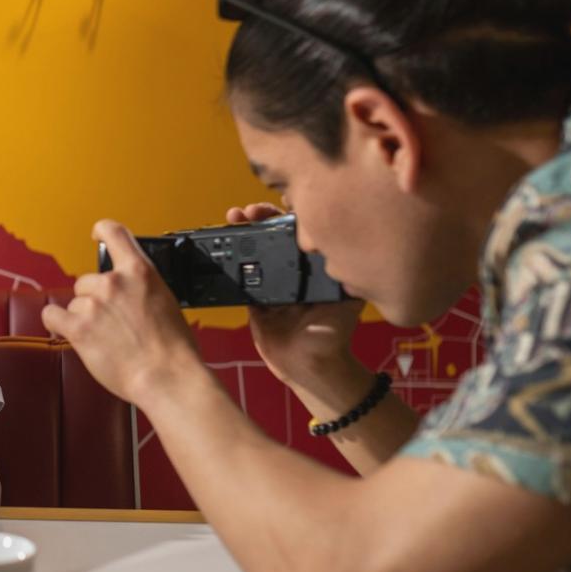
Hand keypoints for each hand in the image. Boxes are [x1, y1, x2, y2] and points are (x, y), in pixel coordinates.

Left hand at [42, 219, 203, 406]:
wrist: (167, 376)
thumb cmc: (173, 348)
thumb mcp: (166, 301)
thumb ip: (142, 289)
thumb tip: (130, 294)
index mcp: (139, 271)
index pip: (114, 233)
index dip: (101, 231)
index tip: (97, 234)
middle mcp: (113, 282)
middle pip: (87, 281)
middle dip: (95, 299)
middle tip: (112, 323)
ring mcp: (93, 304)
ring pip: (75, 303)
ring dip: (84, 317)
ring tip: (105, 338)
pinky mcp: (78, 327)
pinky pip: (52, 315)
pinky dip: (57, 322)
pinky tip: (66, 330)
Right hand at [228, 203, 364, 393]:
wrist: (308, 366)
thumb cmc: (333, 335)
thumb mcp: (348, 299)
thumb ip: (344, 276)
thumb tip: (348, 246)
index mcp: (314, 265)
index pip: (300, 230)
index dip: (287, 214)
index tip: (278, 206)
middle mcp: (292, 269)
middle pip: (273, 233)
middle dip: (260, 217)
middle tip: (251, 211)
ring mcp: (271, 281)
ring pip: (254, 248)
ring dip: (242, 231)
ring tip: (235, 218)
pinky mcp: (252, 296)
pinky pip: (239, 274)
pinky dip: (229, 258)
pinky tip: (223, 244)